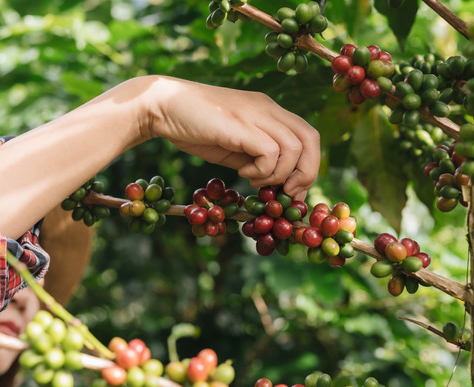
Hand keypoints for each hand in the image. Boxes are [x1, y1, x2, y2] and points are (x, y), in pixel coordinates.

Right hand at [142, 76, 319, 199]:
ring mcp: (256, 114)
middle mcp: (268, 109)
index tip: (290, 190)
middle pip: (311, 140)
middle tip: (285, 192)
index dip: (308, 166)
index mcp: (269, 111)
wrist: (162, 106)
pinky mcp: (241, 125)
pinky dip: (262, 171)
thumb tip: (275, 184)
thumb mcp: (233, 145)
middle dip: (305, 173)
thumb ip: (255, 158)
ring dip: (279, 174)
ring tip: (253, 179)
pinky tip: (241, 172)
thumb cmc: (194, 127)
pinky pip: (271, 153)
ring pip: (294, 148)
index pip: (308, 136)